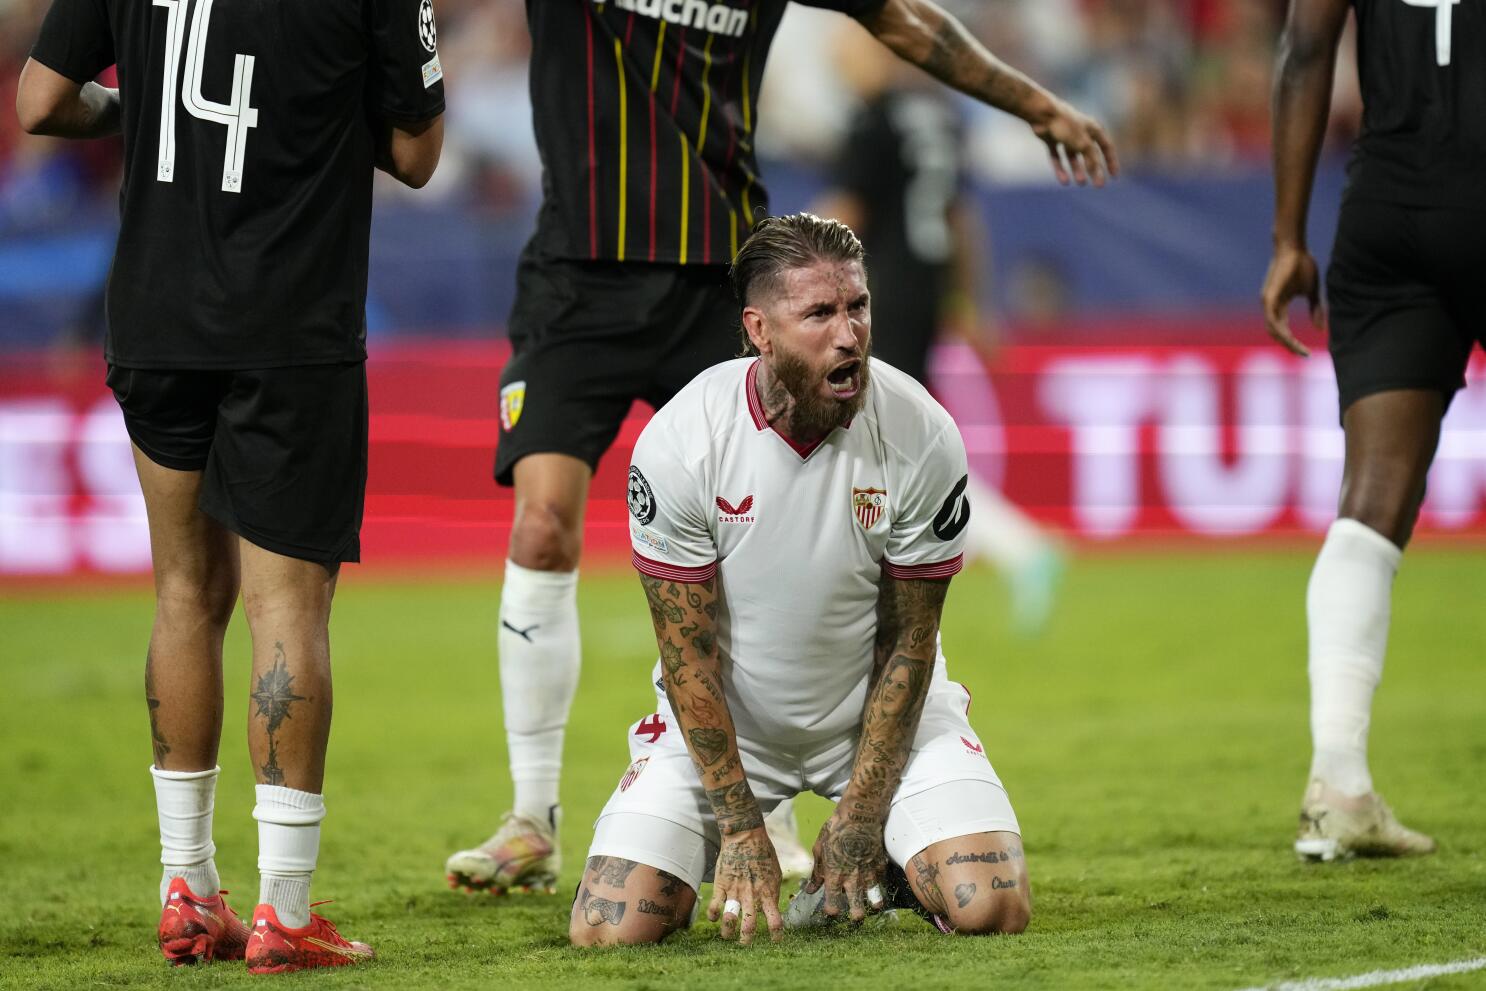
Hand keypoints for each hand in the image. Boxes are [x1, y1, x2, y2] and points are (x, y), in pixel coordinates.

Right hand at [708, 827, 782, 943]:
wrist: (746, 836)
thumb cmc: (764, 854)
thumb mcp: (776, 874)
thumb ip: (774, 892)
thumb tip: (774, 907)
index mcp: (768, 893)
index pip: (775, 921)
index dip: (776, 934)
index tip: (775, 940)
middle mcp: (751, 896)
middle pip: (749, 926)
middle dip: (747, 939)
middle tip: (745, 943)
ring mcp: (735, 892)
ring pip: (729, 920)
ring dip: (727, 932)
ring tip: (727, 936)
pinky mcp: (721, 885)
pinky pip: (714, 906)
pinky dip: (713, 915)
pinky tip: (714, 918)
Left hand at [806, 811, 887, 923]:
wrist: (859, 815)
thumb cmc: (835, 830)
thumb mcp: (820, 849)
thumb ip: (817, 872)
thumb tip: (810, 889)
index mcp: (834, 876)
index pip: (833, 905)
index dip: (831, 911)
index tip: (831, 910)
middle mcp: (853, 879)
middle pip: (857, 910)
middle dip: (855, 916)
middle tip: (854, 915)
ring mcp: (869, 874)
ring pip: (875, 901)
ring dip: (872, 904)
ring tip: (870, 904)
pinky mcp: (881, 866)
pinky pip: (882, 883)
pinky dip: (879, 885)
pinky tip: (875, 882)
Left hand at [1028, 97, 1118, 187]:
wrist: (1042, 113)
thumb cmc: (1066, 126)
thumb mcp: (1083, 144)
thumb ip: (1091, 159)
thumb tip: (1096, 172)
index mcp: (1093, 129)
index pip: (1107, 147)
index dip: (1111, 162)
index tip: (1114, 177)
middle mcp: (1081, 132)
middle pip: (1090, 154)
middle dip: (1094, 170)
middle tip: (1097, 185)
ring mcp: (1065, 135)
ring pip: (1073, 157)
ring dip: (1078, 170)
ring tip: (1080, 183)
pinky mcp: (1051, 138)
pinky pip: (1057, 156)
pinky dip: (1060, 168)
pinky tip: (1064, 181)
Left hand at [1261, 244, 1323, 356]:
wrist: (1294, 247)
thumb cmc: (1302, 265)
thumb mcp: (1311, 291)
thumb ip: (1315, 309)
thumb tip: (1320, 329)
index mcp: (1279, 305)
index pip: (1283, 329)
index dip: (1293, 342)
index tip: (1306, 353)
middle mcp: (1271, 306)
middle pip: (1276, 333)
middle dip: (1289, 346)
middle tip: (1303, 354)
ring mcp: (1268, 301)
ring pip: (1273, 329)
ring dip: (1285, 341)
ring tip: (1299, 349)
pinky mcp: (1269, 296)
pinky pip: (1272, 319)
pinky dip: (1280, 330)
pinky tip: (1290, 338)